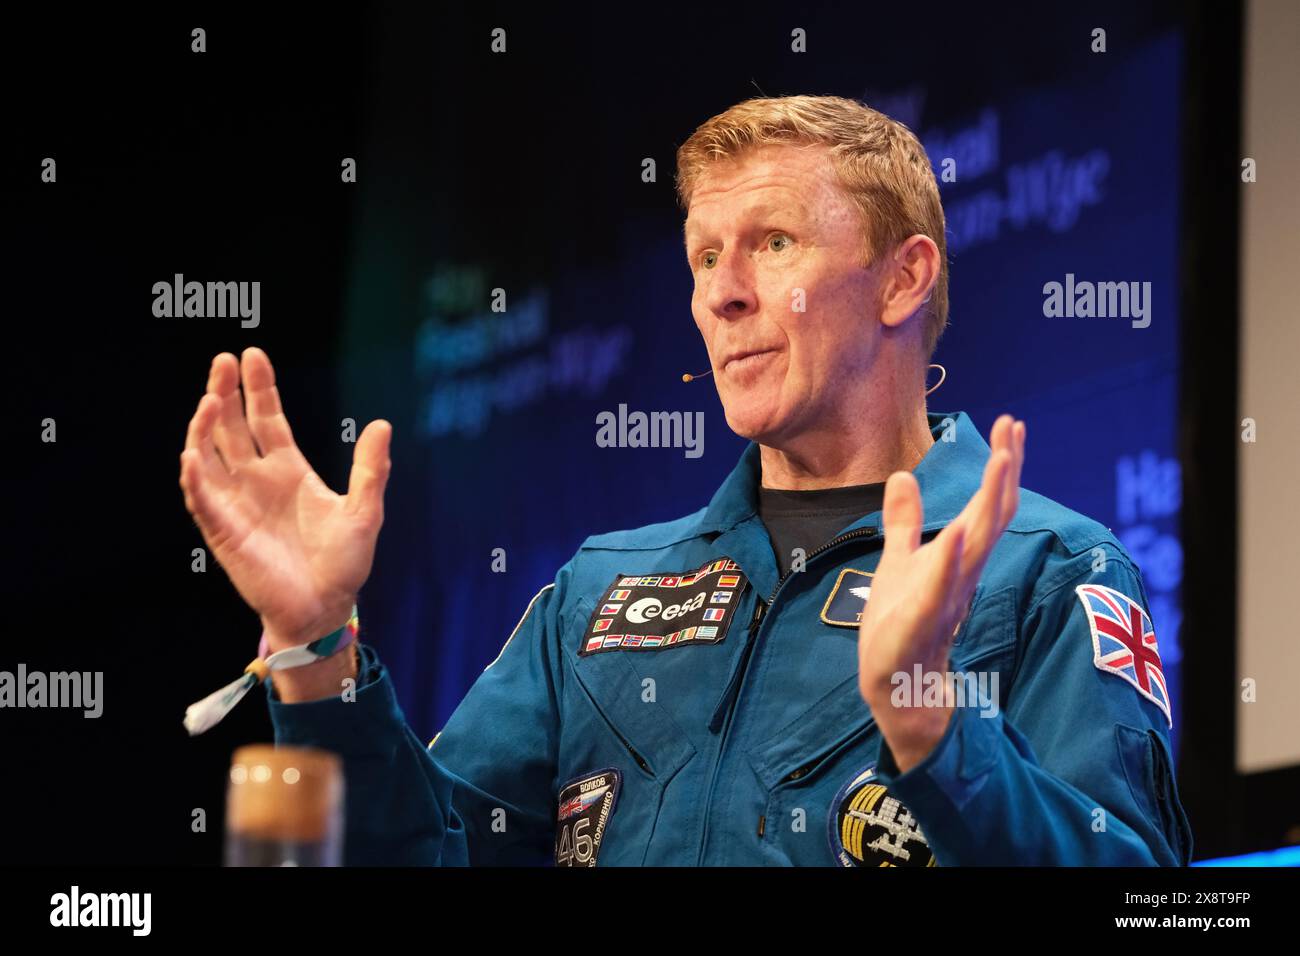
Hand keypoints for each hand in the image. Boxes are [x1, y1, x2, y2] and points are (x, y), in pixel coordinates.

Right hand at [179, 348, 391, 649]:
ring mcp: (236, 503)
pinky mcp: (223, 530)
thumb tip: (382, 425)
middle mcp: (257, 480)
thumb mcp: (364, 510)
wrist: (325, 607)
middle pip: (232, 428)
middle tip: (222, 360)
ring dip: (204, 427)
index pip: (267, 419)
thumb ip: (371, 469)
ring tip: (209, 398)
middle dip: (224, 393)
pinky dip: (194, 476)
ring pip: (208, 455)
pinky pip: (201, 498)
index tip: (252, 355)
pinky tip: (193, 452)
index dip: (259, 388)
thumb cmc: (343, 563)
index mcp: (289, 471)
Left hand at [858, 414, 1024, 771]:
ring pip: (975, 546)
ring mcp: (944, 595)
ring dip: (987, 505)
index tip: (1011, 421)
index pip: (985, 503)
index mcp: (957, 556)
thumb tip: (901, 476)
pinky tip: (956, 534)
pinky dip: (949, 562)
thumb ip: (904, 522)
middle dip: (1003, 471)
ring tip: (999, 463)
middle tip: (1015, 428)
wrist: (894, 684)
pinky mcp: (920, 621)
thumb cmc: (899, 624)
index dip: (1000, 464)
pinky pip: (939, 588)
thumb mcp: (898, 560)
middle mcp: (960, 572)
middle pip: (991, 515)